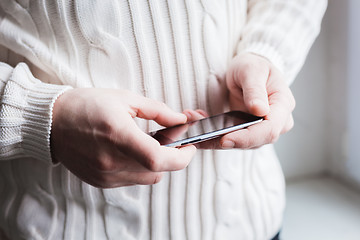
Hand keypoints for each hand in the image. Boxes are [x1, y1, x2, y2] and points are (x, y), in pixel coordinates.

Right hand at [51, 88, 195, 187]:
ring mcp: (105, 175)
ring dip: (156, 163)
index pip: (159, 158)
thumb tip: (181, 119)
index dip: (182, 156)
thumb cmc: (86, 106)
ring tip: (147, 144)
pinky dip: (140, 168)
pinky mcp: (101, 182)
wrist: (52, 122)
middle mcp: (111, 160)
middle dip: (172, 157)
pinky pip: (132, 180)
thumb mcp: (125, 99)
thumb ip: (158, 111)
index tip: (190, 147)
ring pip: (148, 178)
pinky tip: (132, 152)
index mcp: (118, 135)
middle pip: (158, 170)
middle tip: (170, 141)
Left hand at [197, 53, 294, 148]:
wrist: (250, 70)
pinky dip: (213, 135)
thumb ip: (255, 90)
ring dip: (214, 138)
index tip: (225, 138)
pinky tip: (197, 125)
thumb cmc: (254, 66)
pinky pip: (231, 138)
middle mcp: (276, 122)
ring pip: (240, 143)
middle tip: (200, 135)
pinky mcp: (247, 132)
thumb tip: (260, 111)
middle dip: (225, 139)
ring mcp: (262, 129)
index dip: (247, 138)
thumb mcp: (252, 70)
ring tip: (193, 126)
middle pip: (254, 142)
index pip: (269, 130)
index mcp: (283, 105)